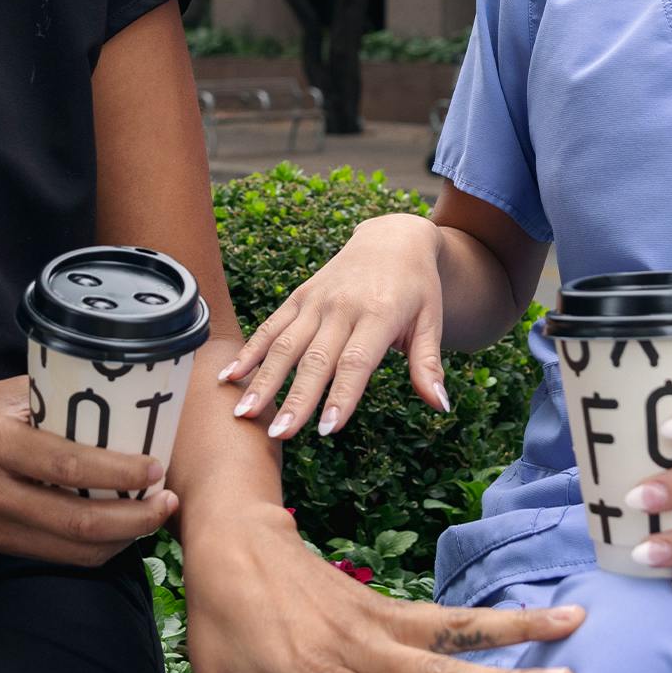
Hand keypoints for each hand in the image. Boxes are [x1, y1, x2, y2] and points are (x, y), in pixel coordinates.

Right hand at [0, 377, 176, 565]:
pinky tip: (119, 528)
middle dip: (136, 519)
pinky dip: (97, 548)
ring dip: (123, 538)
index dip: (119, 471)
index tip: (156, 466)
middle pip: (80, 522)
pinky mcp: (1, 547)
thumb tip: (107, 388)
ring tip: (154, 515)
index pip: (68, 465)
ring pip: (75, 550)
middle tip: (169, 501)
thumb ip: (47, 395)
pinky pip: (59, 556)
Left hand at [182, 501, 583, 672]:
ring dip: (515, 628)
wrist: (229, 542)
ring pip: (451, 630)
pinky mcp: (379, 599)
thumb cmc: (222, 633)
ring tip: (573, 625)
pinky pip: (438, 613)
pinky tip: (528, 616)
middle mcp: (354, 649)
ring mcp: (371, 618)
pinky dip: (487, 617)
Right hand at [219, 214, 445, 438]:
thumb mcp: (431, 322)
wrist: (393, 238)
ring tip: (245, 412)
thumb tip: (441, 406)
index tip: (327, 429)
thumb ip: (428, 364)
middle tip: (278, 434)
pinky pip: (271, 326)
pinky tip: (230, 377)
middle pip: (315, 358)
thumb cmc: (417, 288)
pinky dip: (250, 351)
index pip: (357, 361)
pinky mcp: (299, 297)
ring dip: (264, 379)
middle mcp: (343, 307)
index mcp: (379, 314)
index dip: (342, 395)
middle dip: (295, 398)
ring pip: (285, 344)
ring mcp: (317, 301)